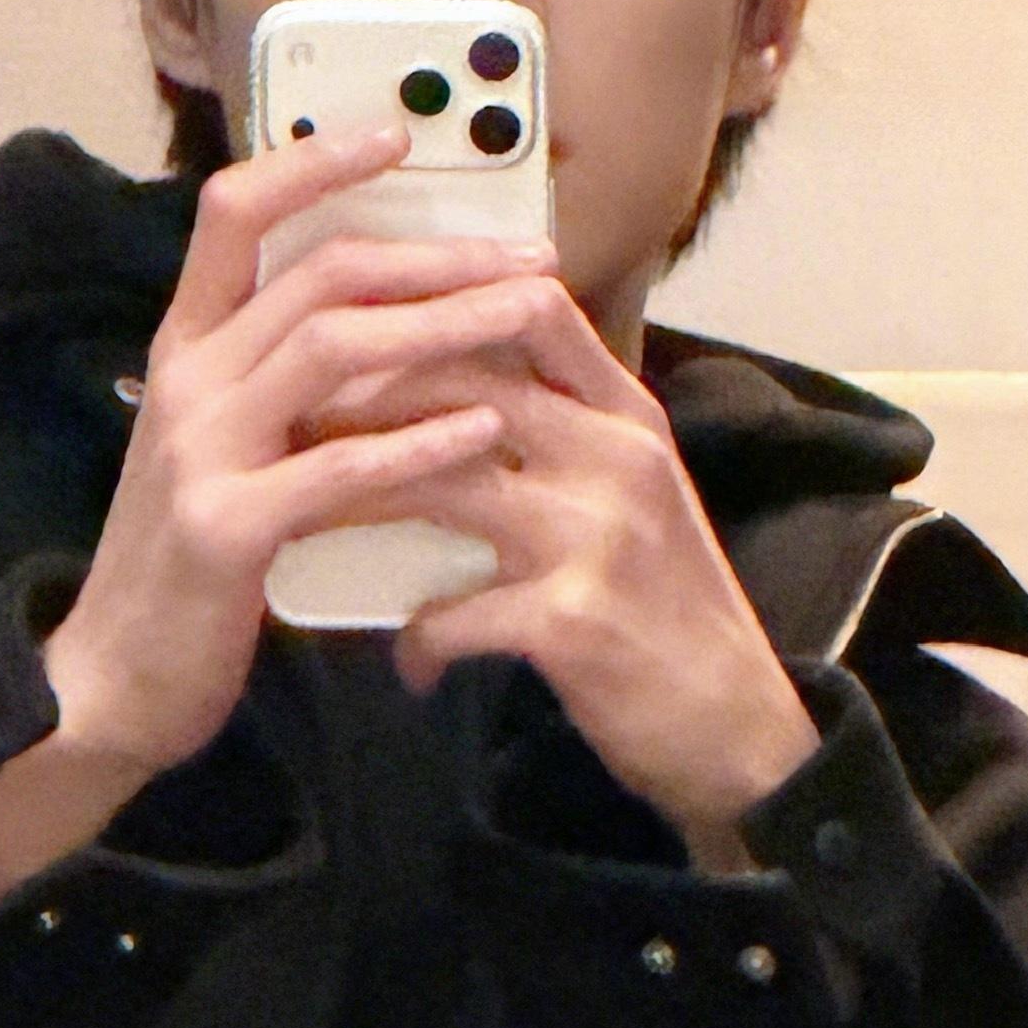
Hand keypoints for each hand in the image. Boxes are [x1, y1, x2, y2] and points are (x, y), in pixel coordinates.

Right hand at [40, 125, 558, 790]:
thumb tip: (399, 321)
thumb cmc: (190, 558)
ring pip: (336, 348)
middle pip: (320, 275)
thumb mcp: (226, 444)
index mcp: (187, 344)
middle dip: (436, 256)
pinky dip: (419, 443)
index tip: (394, 134)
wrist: (114, 677)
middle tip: (528, 261)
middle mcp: (188, 377)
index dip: (312, 161)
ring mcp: (200, 449)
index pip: (235, 212)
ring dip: (446, 324)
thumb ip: (286, 381)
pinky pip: (337, 467)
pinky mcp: (225, 529)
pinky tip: (485, 428)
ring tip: (529, 319)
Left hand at [317, 283, 819, 863]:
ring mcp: (595, 535)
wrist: (741, 725)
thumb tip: (451, 370)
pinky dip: (420, 636)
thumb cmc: (667, 599)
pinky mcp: (574, 621)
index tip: (363, 321)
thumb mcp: (633, 487)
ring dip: (358, 499)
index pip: (535, 307)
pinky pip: (455, 610)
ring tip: (303, 516)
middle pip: (465, 383)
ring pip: (441, 479)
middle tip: (286, 416)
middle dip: (363, 397)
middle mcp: (615, 456)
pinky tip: (407, 657)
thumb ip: (563, 423)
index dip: (439, 302)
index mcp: (627, 414)